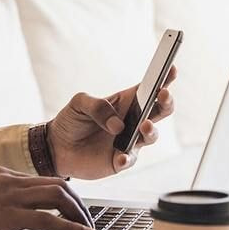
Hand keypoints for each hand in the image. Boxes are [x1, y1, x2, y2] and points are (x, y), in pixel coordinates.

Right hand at [0, 167, 96, 229]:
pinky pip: (49, 219)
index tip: (73, 209)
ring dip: (80, 214)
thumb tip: (5, 214)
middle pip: (58, 185)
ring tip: (90, 229)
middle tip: (88, 220)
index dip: (64, 195)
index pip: (42, 181)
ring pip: (59, 197)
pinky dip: (71, 227)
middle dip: (79, 204)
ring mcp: (9, 195)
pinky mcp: (7, 215)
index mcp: (1, 174)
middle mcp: (9, 180)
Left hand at [46, 66, 177, 179]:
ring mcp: (129, 141)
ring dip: (151, 130)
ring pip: (151, 135)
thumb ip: (97, 106)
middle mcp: (132, 121)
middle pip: (160, 111)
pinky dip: (127, 158)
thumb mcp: (79, 103)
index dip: (164, 78)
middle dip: (166, 102)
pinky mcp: (120, 161)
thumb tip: (117, 125)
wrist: (56, 147)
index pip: (149, 88)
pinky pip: (130, 160)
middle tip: (163, 95)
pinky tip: (121, 157)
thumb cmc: (71, 120)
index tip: (171, 69)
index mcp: (125, 102)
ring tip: (144, 125)